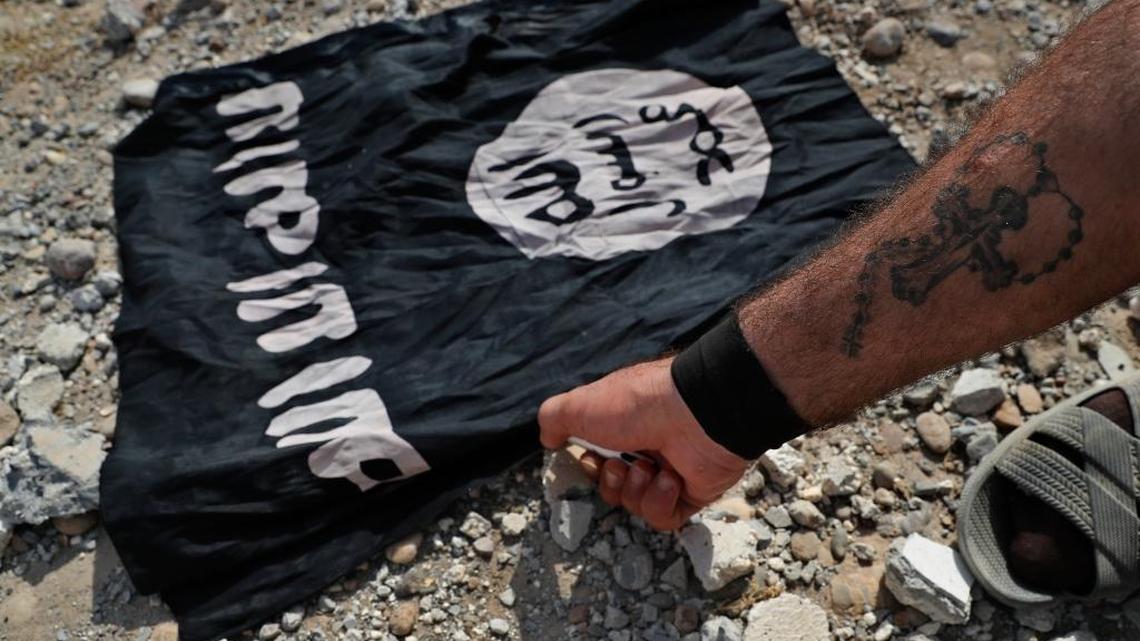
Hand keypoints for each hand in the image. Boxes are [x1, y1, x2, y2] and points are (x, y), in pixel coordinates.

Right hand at [538, 357, 748, 530]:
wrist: (695, 412)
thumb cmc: (636, 404)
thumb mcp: (579, 404)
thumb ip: (554, 419)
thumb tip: (548, 440)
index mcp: (625, 426)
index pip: (598, 459)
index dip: (590, 467)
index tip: (592, 458)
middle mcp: (648, 448)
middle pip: (614, 486)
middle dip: (610, 481)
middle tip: (621, 465)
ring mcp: (671, 471)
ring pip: (635, 504)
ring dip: (635, 489)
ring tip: (649, 468)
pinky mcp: (693, 493)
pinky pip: (664, 516)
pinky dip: (659, 501)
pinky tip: (669, 480)